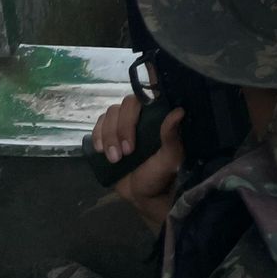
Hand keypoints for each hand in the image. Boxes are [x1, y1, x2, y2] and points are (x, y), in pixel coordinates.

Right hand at [91, 95, 185, 233]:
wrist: (143, 197)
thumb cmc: (161, 174)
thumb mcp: (170, 158)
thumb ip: (171, 136)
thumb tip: (179, 111)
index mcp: (157, 116)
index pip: (150, 92)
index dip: (146, 81)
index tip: (144, 84)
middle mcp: (140, 115)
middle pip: (125, 105)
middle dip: (122, 128)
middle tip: (127, 152)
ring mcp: (122, 125)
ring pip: (109, 114)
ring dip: (109, 135)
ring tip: (115, 159)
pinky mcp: (108, 136)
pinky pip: (97, 126)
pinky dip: (97, 135)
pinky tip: (102, 150)